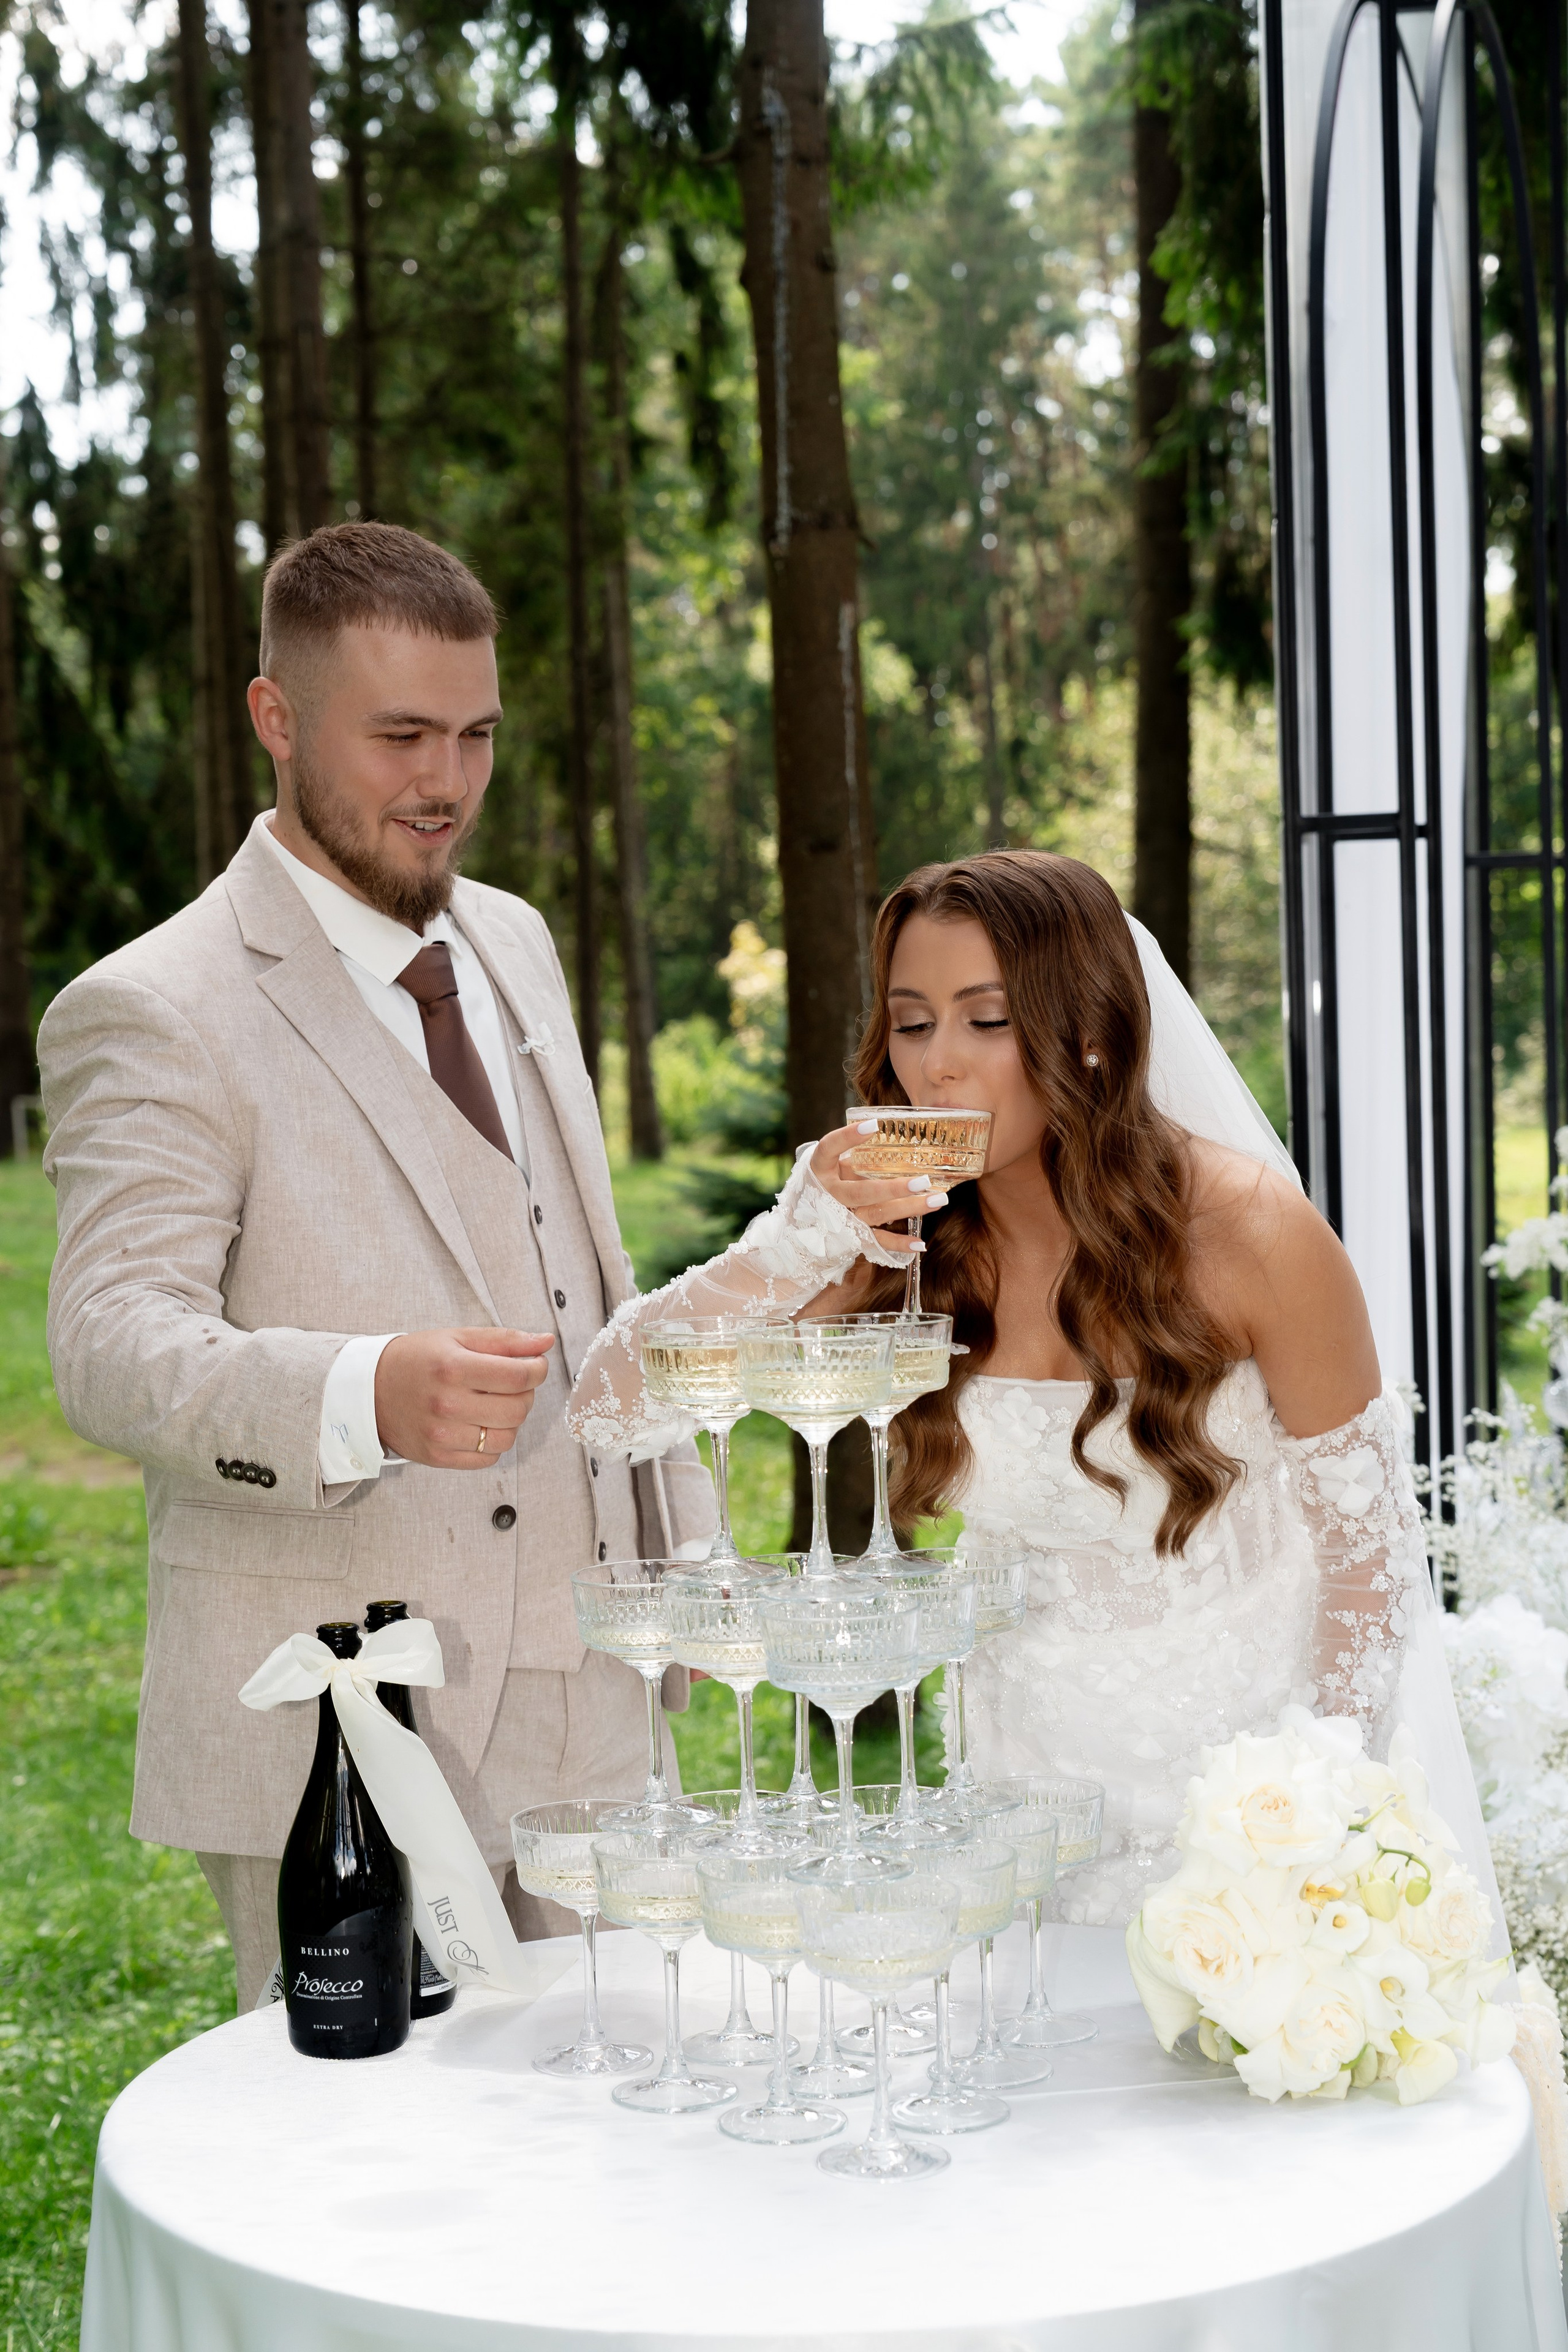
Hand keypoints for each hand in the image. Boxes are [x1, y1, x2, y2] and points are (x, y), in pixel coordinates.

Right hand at [374, 1328, 555, 1468]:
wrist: (370, 1390)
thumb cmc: (418, 1359)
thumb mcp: (458, 1338)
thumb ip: (505, 1341)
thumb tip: (546, 1342)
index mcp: (453, 1368)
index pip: (519, 1376)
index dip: (537, 1370)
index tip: (535, 1365)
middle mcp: (447, 1404)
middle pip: (518, 1409)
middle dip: (526, 1394)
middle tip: (513, 1385)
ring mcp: (441, 1435)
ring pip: (507, 1437)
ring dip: (511, 1420)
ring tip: (495, 1404)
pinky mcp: (438, 1457)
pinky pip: (488, 1458)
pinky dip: (493, 1442)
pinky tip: (480, 1423)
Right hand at [806, 1122, 946, 1255]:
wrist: (803, 1221)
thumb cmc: (829, 1180)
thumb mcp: (833, 1163)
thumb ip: (855, 1152)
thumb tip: (892, 1128)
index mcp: (820, 1169)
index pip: (830, 1148)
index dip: (848, 1137)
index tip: (873, 1125)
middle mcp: (829, 1194)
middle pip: (862, 1192)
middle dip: (894, 1188)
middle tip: (924, 1181)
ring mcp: (841, 1217)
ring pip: (877, 1214)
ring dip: (909, 1208)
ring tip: (938, 1200)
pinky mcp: (852, 1236)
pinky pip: (877, 1241)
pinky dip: (899, 1244)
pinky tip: (921, 1243)